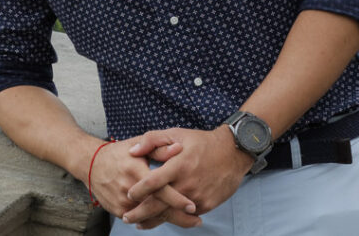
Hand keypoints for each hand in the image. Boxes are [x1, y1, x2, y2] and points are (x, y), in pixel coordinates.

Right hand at [88, 137, 201, 228]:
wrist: (90, 164)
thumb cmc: (118, 152)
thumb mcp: (136, 145)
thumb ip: (158, 148)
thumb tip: (180, 148)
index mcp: (135, 170)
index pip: (159, 188)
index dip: (176, 199)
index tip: (193, 205)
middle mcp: (128, 189)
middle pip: (157, 208)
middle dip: (179, 217)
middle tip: (197, 220)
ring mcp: (122, 202)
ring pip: (150, 216)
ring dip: (170, 220)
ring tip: (189, 221)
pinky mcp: (118, 211)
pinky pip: (140, 219)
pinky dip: (154, 220)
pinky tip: (168, 218)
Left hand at [121, 126, 251, 227]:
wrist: (233, 153)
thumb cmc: (201, 142)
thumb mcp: (176, 133)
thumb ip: (151, 140)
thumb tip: (132, 151)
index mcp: (178, 165)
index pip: (153, 182)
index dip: (139, 190)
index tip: (128, 194)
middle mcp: (188, 184)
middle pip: (160, 204)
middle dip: (140, 213)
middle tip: (125, 217)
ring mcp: (198, 197)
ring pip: (172, 214)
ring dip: (154, 220)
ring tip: (139, 224)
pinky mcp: (208, 205)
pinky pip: (186, 215)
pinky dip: (173, 218)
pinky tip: (161, 219)